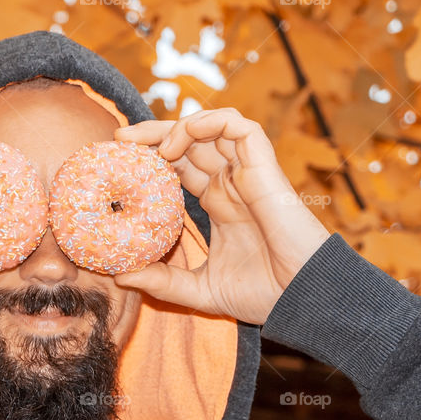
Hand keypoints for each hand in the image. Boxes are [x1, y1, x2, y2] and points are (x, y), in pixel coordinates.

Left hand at [113, 109, 329, 324]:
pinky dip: (210, 121)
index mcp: (219, 204)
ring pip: (211, 127)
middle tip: (119, 138)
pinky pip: (239, 126)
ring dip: (176, 126)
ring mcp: (247, 172)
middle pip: (189, 142)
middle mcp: (231, 183)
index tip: (118, 161)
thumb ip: (162, 282)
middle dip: (153, 134)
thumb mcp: (200, 291)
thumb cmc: (263, 295)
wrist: (302, 298)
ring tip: (146, 144)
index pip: (179, 167)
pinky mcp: (264, 167)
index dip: (150, 158)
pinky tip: (181, 138)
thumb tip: (120, 275)